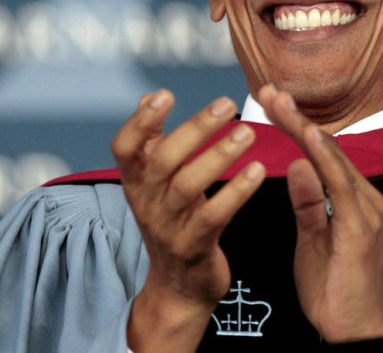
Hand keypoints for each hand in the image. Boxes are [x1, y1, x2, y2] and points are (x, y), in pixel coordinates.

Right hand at [111, 89, 265, 352]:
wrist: (177, 288)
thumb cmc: (172, 219)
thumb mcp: (155, 183)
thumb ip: (152, 140)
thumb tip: (148, 95)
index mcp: (136, 182)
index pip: (124, 148)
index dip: (140, 121)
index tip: (165, 94)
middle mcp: (147, 202)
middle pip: (163, 160)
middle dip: (195, 128)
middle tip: (227, 103)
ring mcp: (168, 227)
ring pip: (189, 185)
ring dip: (220, 155)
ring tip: (248, 132)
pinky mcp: (194, 247)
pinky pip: (214, 216)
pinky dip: (237, 191)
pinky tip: (258, 170)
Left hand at [257, 83, 382, 343]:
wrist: (354, 332)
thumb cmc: (335, 291)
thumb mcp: (311, 240)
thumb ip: (307, 202)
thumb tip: (297, 166)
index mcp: (352, 198)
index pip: (320, 152)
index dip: (295, 125)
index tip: (270, 103)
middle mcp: (364, 196)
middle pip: (325, 147)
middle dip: (295, 117)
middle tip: (268, 91)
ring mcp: (366, 209)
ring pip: (332, 157)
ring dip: (303, 127)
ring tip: (279, 103)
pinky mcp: (361, 226)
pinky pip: (339, 184)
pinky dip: (323, 156)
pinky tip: (306, 136)